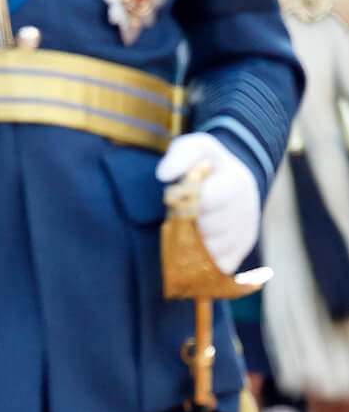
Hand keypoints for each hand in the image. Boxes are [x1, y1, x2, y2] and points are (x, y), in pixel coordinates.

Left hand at [155, 132, 261, 273]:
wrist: (231, 179)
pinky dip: (204, 256)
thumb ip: (179, 155)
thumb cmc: (206, 162)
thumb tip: (163, 175)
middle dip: (188, 219)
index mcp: (237, 182)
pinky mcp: (242, 251)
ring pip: (213, 249)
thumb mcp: (194, 147)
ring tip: (193, 221)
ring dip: (194, 238)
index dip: (184, 199)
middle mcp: (248, 210)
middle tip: (184, 209)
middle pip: (208, 227)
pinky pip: (219, 264)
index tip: (176, 194)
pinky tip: (200, 239)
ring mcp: (248, 233)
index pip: (206, 200)